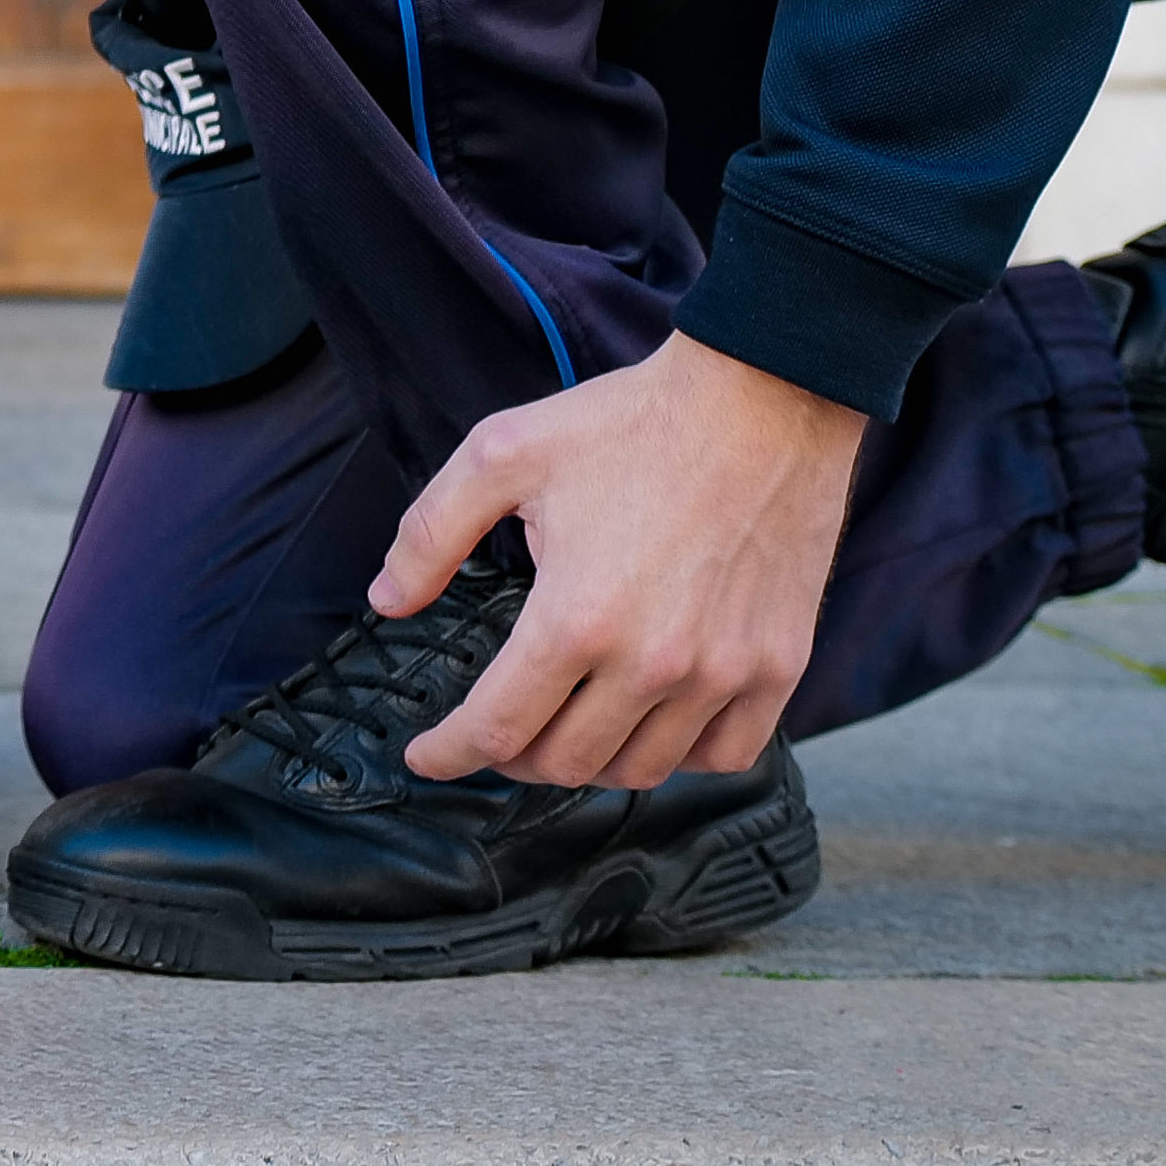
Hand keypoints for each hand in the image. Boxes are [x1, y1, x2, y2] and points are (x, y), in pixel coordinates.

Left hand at [376, 335, 866, 790]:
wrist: (764, 396)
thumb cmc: (631, 421)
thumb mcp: (503, 455)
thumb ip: (432, 532)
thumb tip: (387, 600)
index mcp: (576, 619)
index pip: (496, 729)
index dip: (449, 753)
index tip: (428, 756)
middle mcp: (652, 663)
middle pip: (565, 763)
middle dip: (513, 757)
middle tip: (497, 731)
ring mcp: (723, 671)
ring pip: (642, 769)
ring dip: (592, 761)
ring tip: (568, 727)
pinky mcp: (778, 664)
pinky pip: (726, 753)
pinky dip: (682, 755)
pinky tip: (654, 723)